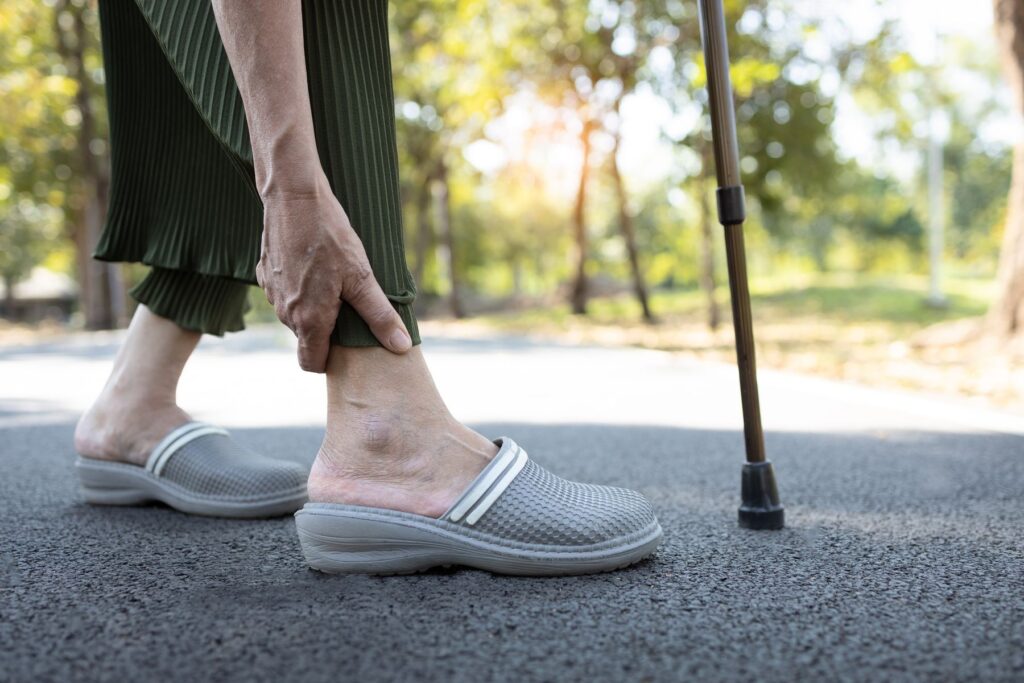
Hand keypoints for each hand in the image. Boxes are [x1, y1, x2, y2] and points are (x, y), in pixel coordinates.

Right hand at [256, 175, 411, 371]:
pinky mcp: (265, 273)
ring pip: (294, 315)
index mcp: (309, 319)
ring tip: (333, 282)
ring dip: (312, 308)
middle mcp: (285, 312)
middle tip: (349, 307)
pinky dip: (298, 288)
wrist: (294, 197)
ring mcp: (271, 293)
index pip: (312, 363)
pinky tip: (313, 266)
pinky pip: (284, 293)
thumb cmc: (330, 236)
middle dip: (325, 331)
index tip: (347, 347)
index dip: (330, 361)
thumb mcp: (362, 277)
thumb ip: (379, 316)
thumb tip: (401, 346)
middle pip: (306, 338)